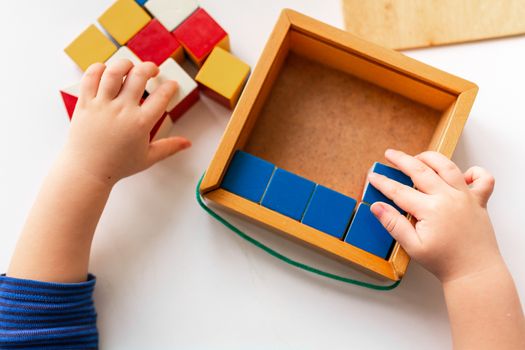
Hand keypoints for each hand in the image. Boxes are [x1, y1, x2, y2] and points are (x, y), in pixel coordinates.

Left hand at [63, 59, 190, 186]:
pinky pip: (90, 78)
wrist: (87, 171)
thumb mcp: (148, 158)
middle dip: (149, 67)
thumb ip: (170, 147)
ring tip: (130, 67)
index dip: (170, 87)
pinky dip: (98, 69)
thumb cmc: (117, 165)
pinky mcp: (85, 104)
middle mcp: (122, 111)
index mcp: (141, 123)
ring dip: (125, 64)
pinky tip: (106, 71)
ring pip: (113, 72)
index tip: (171, 85)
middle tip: (152, 70)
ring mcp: (102, 105)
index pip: (161, 96)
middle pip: (139, 75)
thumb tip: (187, 143)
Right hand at [369, 149, 500, 281]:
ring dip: (431, 158)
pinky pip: (483, 179)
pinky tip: (462, 175)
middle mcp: (448, 198)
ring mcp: (465, 197)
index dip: (383, 182)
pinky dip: (474, 172)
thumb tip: (376, 207)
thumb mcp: (413, 246)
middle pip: (421, 170)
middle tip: (390, 154)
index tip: (373, 176)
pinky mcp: (479, 201)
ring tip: (418, 157)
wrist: (474, 272)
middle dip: (402, 160)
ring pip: (447, 167)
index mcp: (430, 209)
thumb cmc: (445, 262)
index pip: (399, 191)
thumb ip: (394, 224)